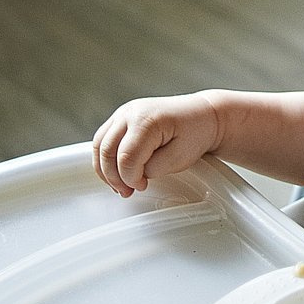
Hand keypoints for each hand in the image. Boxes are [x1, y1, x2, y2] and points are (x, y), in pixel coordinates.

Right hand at [92, 93, 221, 195]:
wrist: (203, 115)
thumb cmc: (196, 132)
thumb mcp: (180, 157)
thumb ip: (154, 168)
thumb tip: (135, 174)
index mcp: (147, 120)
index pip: (126, 157)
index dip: (130, 178)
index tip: (141, 186)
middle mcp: (131, 112)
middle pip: (107, 150)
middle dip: (114, 177)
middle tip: (127, 191)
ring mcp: (124, 113)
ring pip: (100, 145)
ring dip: (106, 169)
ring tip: (121, 185)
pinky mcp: (121, 118)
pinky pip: (103, 139)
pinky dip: (105, 158)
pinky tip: (116, 172)